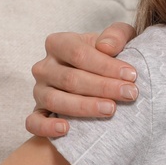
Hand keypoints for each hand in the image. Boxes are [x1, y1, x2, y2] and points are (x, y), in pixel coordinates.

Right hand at [26, 21, 139, 137]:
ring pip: (54, 100)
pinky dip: (46, 127)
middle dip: (103, 87)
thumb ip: (116, 35)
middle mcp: (44, 67)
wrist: (99, 76)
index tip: (131, 75)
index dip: (106, 65)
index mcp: (59, 43)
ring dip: (84, 106)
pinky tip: (66, 129)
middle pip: (70, 78)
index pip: (79, 54)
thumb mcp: (116, 39)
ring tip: (110, 109)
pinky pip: (34, 121)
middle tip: (129, 93)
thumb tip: (107, 47)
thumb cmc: (108, 55)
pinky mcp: (38, 112)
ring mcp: (39, 90)